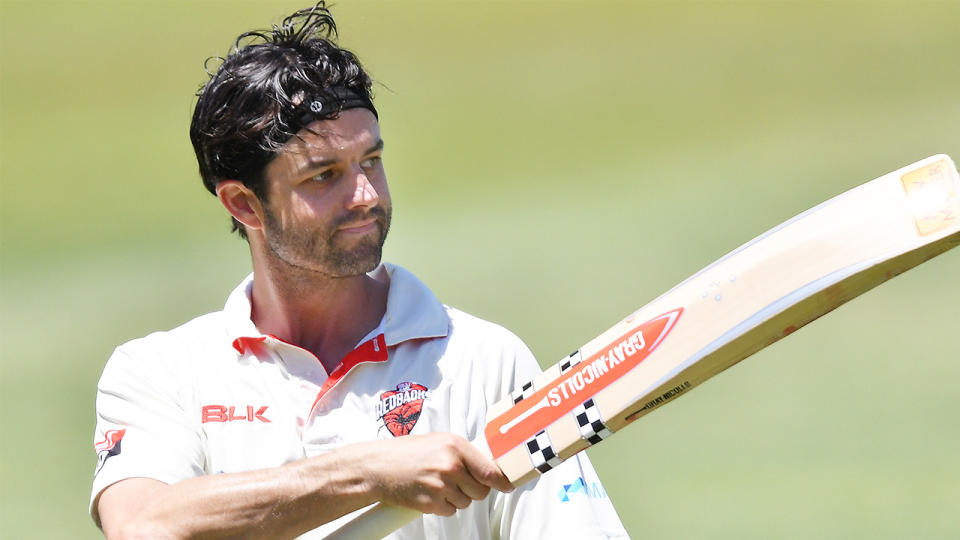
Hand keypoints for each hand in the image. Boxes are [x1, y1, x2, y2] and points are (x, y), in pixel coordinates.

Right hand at [358, 432, 514, 515]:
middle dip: (474, 489)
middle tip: (457, 480)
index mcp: (455, 447)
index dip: (503, 481)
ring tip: (438, 483)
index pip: (490, 471)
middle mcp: (450, 466)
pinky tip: (430, 492)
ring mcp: (441, 486)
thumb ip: (465, 453)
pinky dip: (444, 505)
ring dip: (457, 497)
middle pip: (481, 490)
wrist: (378, 467)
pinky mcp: (431, 503)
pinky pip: (451, 510)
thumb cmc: (408, 452)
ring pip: (466, 502)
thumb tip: (492, 467)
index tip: (509, 485)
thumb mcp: (440, 442)